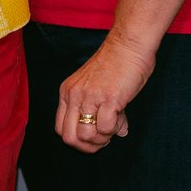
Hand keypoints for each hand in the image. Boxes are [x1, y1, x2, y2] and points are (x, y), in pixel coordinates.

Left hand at [56, 34, 155, 152]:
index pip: (61, 129)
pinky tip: (122, 119)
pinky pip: (105, 128)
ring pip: (86, 136)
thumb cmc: (117, 63)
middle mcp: (74, 95)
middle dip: (88, 146)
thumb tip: (117, 132)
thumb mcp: (95, 85)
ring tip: (115, 125)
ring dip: (103, 138)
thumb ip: (99, 108)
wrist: (129, 44)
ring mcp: (90, 97)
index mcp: (67, 92)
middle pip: (69, 138)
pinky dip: (115, 130)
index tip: (94, 135)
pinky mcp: (108, 98)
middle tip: (105, 138)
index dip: (78, 139)